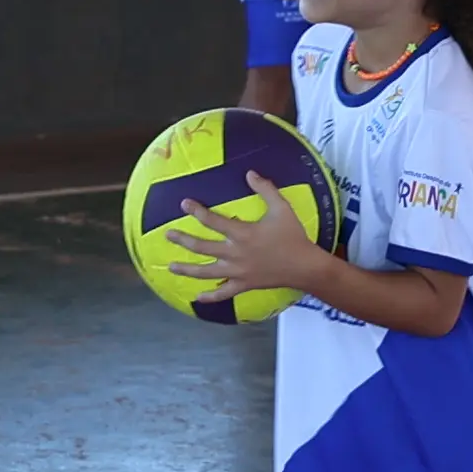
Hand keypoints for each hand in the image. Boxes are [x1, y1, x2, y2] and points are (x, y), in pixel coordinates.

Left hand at [158, 180, 324, 306]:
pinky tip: (198, 298)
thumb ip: (265, 189)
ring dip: (187, 269)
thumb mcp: (282, 208)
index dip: (196, 211)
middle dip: (183, 240)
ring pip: (206, 272)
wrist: (305, 266)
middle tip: (168, 235)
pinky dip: (210, 297)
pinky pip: (224, 293)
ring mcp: (237, 272)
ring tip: (171, 266)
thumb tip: (250, 173)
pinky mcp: (244, 285)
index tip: (184, 204)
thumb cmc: (293, 236)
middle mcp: (234, 253)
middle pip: (202, 247)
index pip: (212, 221)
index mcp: (241, 234)